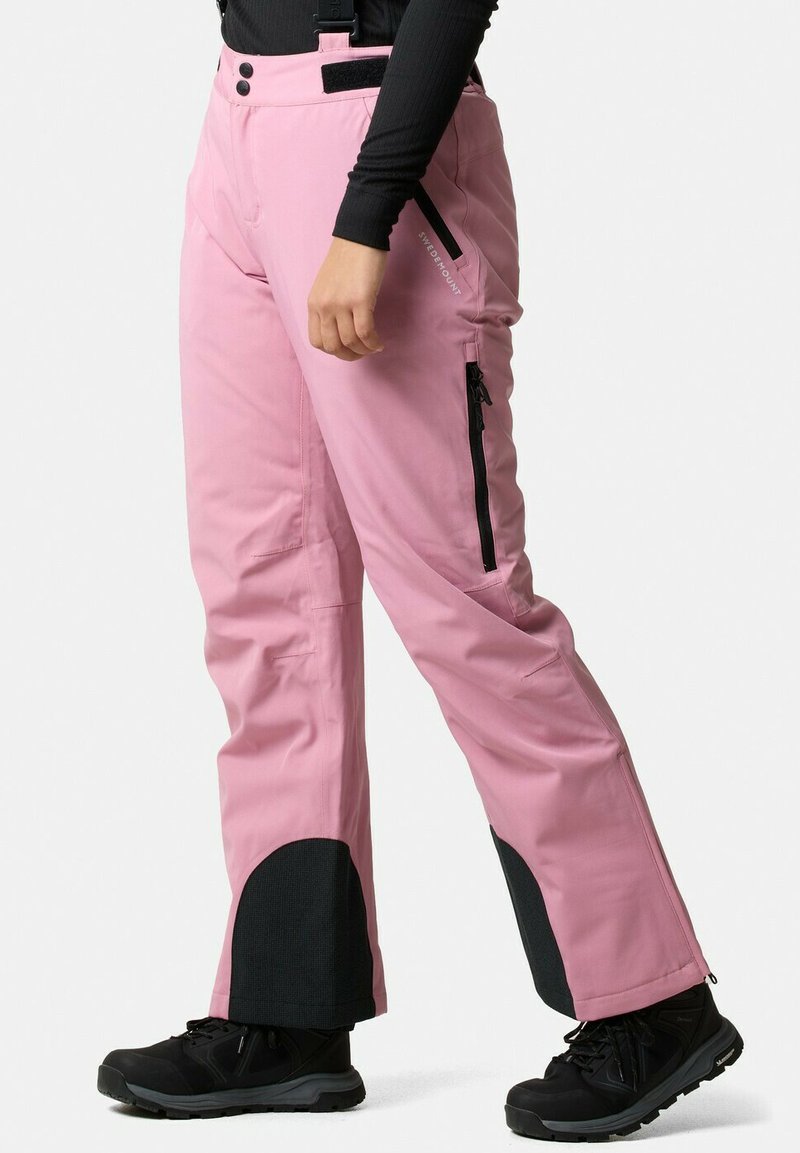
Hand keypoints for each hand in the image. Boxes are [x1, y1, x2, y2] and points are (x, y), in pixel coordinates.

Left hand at [308, 237, 386, 360]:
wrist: (359, 235)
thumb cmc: (347, 258)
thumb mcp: (327, 285)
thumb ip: (329, 306)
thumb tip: (340, 330)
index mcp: (314, 303)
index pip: (316, 341)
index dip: (333, 351)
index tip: (347, 349)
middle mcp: (324, 306)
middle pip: (333, 347)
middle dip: (349, 355)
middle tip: (362, 352)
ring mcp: (341, 304)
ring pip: (350, 342)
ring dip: (364, 350)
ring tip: (374, 346)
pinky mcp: (360, 300)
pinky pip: (365, 333)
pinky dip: (373, 343)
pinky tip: (379, 343)